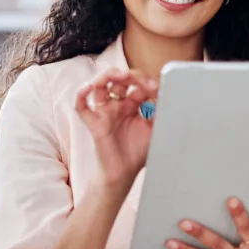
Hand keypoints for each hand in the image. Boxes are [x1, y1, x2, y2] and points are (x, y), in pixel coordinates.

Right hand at [75, 68, 158, 191]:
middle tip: (133, 77)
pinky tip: (88, 88)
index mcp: (134, 104)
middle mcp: (118, 105)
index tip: (154, 87)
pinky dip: (81, 95)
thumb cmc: (138, 152)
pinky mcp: (94, 123)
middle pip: (118, 80)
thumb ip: (160, 112)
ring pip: (99, 87)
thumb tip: (167, 93)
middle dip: (126, 75)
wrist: (124, 173)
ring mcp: (105, 112)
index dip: (145, 82)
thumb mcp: (155, 129)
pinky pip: (82, 106)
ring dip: (105, 77)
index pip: (137, 85)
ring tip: (115, 75)